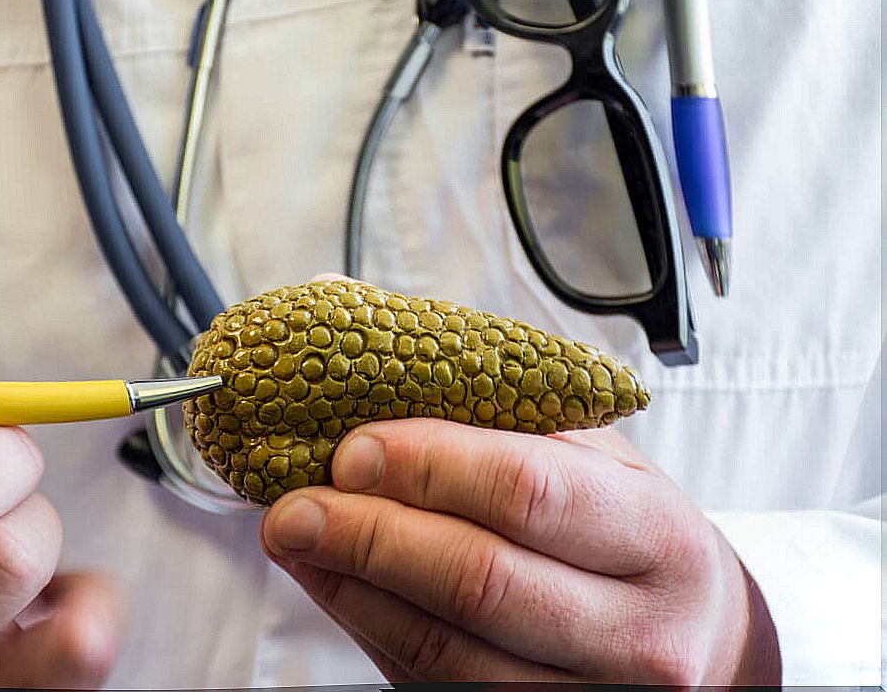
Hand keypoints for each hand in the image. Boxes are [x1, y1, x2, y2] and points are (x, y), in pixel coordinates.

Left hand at [261, 419, 780, 683]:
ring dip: (350, 585)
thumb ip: (496, 406)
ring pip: (444, 648)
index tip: (353, 449)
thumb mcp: (594, 457)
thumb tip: (357, 334)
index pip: (527, 490)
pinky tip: (331, 582)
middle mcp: (638, 630)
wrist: (695, 639)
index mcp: (657, 533)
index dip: (427, 467)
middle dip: (368, 534)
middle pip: (478, 579)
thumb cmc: (628, 532)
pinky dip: (368, 626)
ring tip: (295, 538)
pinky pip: (434, 683)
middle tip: (296, 504)